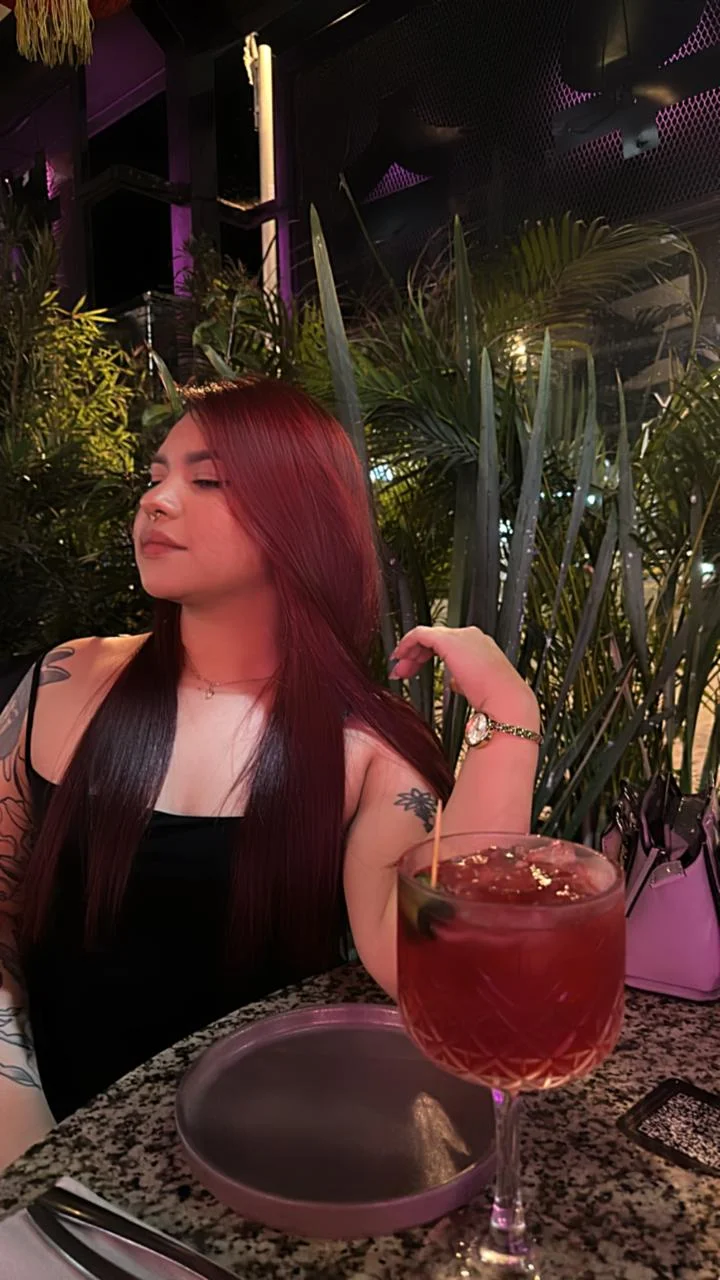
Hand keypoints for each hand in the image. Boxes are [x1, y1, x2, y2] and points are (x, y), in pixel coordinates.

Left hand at [389, 625, 539, 727]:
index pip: (447, 644)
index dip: (427, 656)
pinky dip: (407, 643)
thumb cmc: (496, 699)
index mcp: (479, 646)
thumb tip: (455, 682)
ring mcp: (461, 636)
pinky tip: (400, 656)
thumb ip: (463, 680)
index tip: (414, 670)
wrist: (505, 700)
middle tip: (402, 671)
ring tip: (400, 670)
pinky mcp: (449, 640)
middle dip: (415, 655)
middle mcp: (471, 637)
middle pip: (435, 639)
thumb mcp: (476, 688)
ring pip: (426, 636)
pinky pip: (420, 634)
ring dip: (409, 652)